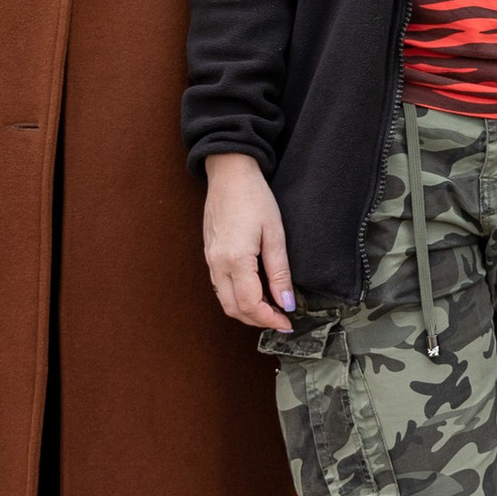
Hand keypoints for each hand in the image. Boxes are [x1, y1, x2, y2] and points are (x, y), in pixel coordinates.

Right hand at [204, 153, 294, 331]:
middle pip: (233, 309)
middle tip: (281, 320)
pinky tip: (255, 291)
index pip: (250, 304)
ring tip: (270, 308)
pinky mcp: (209, 254)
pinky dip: (237, 297)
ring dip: (246, 310)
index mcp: (235, 259)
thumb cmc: (254, 197)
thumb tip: (287, 303)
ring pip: (225, 300)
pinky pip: (220, 286)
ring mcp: (210, 260)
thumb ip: (279, 271)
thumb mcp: (275, 233)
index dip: (269, 319)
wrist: (229, 173)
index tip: (287, 323)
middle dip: (257, 320)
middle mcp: (217, 264)